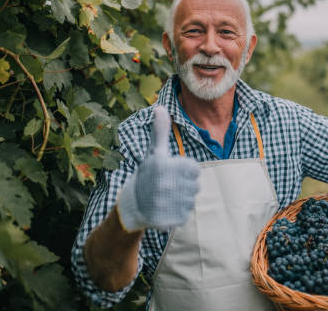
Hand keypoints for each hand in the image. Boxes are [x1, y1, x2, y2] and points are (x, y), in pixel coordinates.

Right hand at [117, 105, 199, 231]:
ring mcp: (166, 204)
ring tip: (167, 197)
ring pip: (191, 200)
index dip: (186, 171)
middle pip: (196, 186)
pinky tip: (166, 208)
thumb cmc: (147, 174)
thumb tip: (160, 108)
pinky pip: (185, 215)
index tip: (172, 172)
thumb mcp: (154, 152)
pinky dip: (178, 213)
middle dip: (185, 186)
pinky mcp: (167, 220)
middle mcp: (164, 185)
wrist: (131, 204)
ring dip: (182, 199)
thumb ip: (160, 131)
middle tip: (169, 186)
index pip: (195, 169)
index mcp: (164, 166)